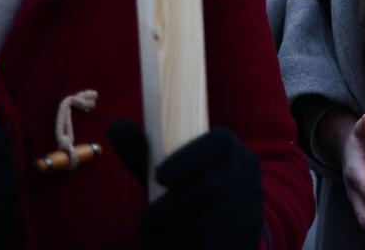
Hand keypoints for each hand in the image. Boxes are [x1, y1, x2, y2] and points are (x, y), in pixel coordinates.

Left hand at [108, 120, 262, 249]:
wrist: (232, 217)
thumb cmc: (191, 185)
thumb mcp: (173, 166)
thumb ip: (144, 150)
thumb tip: (116, 126)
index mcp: (229, 150)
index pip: (216, 143)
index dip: (188, 158)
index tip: (160, 175)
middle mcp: (244, 177)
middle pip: (208, 190)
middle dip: (169, 209)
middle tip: (146, 221)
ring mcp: (248, 211)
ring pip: (207, 230)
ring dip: (171, 239)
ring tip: (151, 241)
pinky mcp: (244, 241)